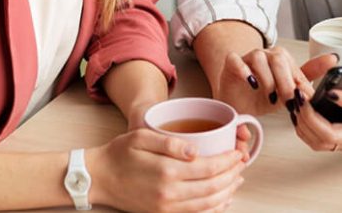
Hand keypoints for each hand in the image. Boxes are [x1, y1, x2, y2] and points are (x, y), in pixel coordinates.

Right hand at [88, 129, 245, 212]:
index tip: (237, 153)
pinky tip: (222, 199)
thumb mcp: (141, 137)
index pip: (208, 168)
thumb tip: (197, 150)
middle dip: (232, 176)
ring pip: (208, 204)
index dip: (228, 162)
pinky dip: (214, 208)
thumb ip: (170, 142)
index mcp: (166, 171)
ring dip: (227, 192)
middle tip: (241, 165)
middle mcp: (169, 193)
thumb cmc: (120, 153)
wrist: (100, 178)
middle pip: (213, 187)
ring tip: (236, 180)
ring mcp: (167, 207)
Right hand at [213, 47, 336, 116]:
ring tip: (269, 98)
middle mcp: (265, 54)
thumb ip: (307, 77)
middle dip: (285, 82)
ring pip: (259, 58)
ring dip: (267, 80)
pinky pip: (236, 60)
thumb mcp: (288, 91)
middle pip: (278, 60)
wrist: (237, 104)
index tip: (302, 98)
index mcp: (281, 58)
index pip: (294, 66)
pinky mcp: (231, 63)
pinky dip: (244, 71)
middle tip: (287, 101)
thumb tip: (332, 59)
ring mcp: (247, 57)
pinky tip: (251, 84)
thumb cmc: (262, 96)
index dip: (299, 83)